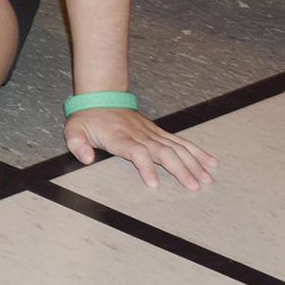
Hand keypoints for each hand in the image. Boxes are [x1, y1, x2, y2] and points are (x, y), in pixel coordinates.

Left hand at [65, 108, 217, 190]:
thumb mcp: (74, 131)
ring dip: (193, 163)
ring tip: (207, 179)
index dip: (146, 167)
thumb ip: (77, 145)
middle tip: (194, 187)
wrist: (100, 98)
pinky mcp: (159, 132)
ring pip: (177, 148)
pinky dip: (197, 152)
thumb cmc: (87, 119)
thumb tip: (86, 158)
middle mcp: (140, 135)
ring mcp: (152, 133)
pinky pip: (181, 141)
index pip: (136, 152)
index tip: (154, 184)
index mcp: (120, 138)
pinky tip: (211, 162)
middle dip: (180, 170)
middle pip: (164, 152)